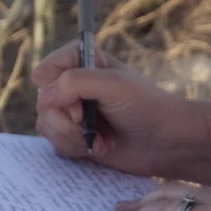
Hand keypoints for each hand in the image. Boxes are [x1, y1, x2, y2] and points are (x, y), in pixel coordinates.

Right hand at [33, 44, 194, 175]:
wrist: (166, 143)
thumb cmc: (146, 107)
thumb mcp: (112, 84)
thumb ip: (74, 82)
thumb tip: (44, 96)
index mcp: (83, 62)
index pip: (46, 70)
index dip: (55, 87)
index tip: (78, 101)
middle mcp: (74, 86)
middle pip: (43, 101)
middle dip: (65, 117)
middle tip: (87, 121)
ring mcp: (74, 113)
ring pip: (46, 124)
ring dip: (71, 136)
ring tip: (99, 139)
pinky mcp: (77, 137)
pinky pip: (55, 143)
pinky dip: (75, 148)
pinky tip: (100, 148)